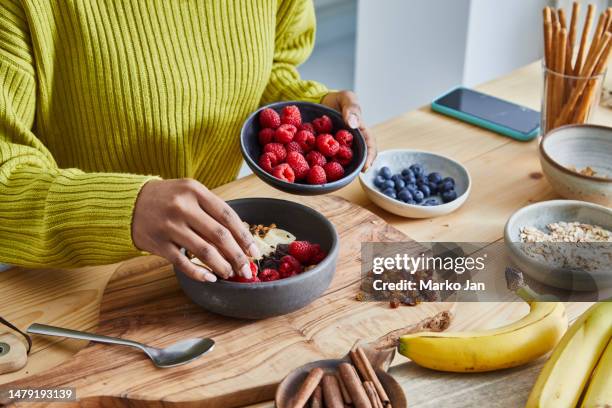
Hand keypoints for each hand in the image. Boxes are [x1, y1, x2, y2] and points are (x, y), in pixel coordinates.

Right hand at [132, 179, 259, 281]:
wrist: (128, 203)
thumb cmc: (167, 198)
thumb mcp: (189, 193)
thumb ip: (212, 210)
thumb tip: (240, 237)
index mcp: (195, 191)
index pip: (228, 216)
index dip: (244, 236)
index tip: (255, 251)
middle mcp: (183, 207)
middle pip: (220, 236)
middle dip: (238, 256)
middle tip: (247, 270)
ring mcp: (170, 226)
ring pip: (204, 251)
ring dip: (222, 266)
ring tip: (230, 274)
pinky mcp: (158, 243)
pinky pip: (183, 262)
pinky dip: (199, 272)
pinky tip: (210, 278)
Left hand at [321, 91, 376, 169]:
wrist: (320, 100)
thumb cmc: (338, 99)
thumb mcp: (347, 98)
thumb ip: (351, 109)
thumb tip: (353, 124)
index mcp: (360, 130)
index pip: (370, 145)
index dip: (370, 157)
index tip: (366, 167)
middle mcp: (351, 142)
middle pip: (358, 157)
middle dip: (356, 168)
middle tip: (351, 176)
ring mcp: (338, 146)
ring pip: (343, 161)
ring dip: (341, 169)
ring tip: (336, 178)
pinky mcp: (326, 148)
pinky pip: (327, 158)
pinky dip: (325, 165)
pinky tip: (320, 170)